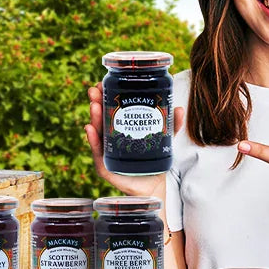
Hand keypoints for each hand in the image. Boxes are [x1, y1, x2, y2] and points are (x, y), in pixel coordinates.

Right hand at [84, 83, 182, 199]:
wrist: (153, 186)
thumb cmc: (154, 160)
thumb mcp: (164, 140)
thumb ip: (172, 126)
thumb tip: (178, 109)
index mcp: (121, 129)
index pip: (110, 109)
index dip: (105, 96)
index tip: (103, 83)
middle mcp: (110, 139)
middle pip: (100, 118)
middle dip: (96, 102)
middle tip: (95, 90)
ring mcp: (106, 152)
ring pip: (97, 132)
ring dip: (94, 117)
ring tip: (94, 105)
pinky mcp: (105, 167)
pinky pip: (97, 152)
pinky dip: (92, 140)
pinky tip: (90, 129)